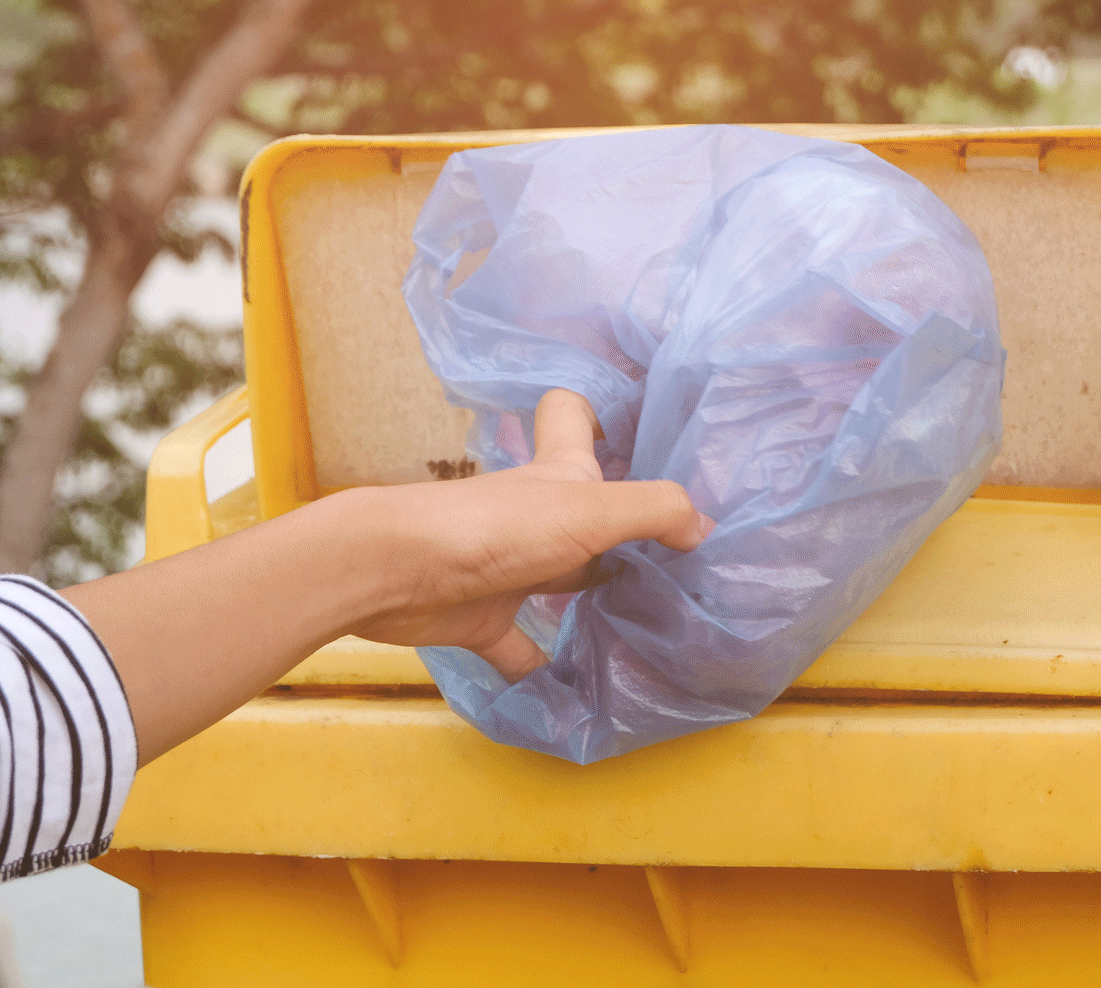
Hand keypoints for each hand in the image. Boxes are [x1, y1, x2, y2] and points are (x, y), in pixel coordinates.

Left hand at [66, 388, 709, 764]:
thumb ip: (656, 511)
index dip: (593, 413)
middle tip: (672, 554)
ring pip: (554, 576)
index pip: (571, 416)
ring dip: (587, 596)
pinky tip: (574, 687)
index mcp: (557, 475)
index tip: (628, 426)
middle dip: (617, 525)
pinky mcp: (478, 617)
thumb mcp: (591, 509)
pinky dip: (541, 665)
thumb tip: (705, 528)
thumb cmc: (495, 527)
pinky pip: (518, 646)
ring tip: (644, 623)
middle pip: (577, 507)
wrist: (396, 571)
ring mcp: (503, 564)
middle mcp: (532, 513)